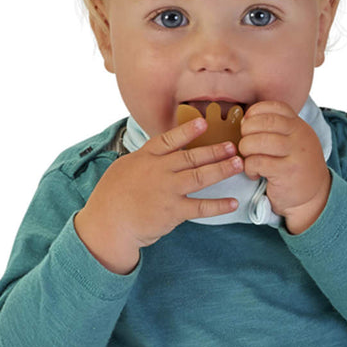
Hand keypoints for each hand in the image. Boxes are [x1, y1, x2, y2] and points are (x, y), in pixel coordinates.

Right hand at [75, 117, 242, 272]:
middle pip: (192, 157)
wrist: (107, 223)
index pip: (170, 140)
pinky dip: (219, 205)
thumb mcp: (123, 168)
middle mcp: (159, 170)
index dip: (188, 131)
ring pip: (201, 176)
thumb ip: (143, 160)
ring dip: (222, 169)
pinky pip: (201, 207)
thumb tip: (157, 155)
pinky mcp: (174, 212)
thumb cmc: (111, 197)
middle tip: (233, 146)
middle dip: (215, 150)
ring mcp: (168, 190)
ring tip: (238, 164)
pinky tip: (233, 203)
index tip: (204, 123)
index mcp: (145, 157)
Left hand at [239, 101, 331, 233]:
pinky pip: (258, 162)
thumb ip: (278, 130)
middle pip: (265, 122)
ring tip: (248, 158)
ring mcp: (295, 154)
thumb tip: (246, 120)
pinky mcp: (287, 173)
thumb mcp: (294, 143)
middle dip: (247, 130)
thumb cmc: (296, 168)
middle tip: (244, 143)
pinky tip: (254, 173)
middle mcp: (300, 137)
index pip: (275, 107)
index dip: (256, 112)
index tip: (248, 124)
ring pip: (259, 141)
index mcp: (299, 126)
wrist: (313, 197)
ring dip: (245, 149)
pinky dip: (250, 167)